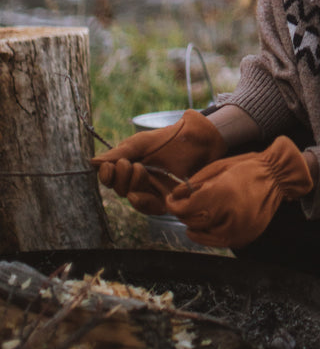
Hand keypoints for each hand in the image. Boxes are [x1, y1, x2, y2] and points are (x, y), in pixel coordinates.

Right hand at [91, 109, 225, 214]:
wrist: (197, 141)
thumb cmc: (169, 139)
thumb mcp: (142, 143)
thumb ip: (120, 153)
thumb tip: (93, 163)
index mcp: (129, 166)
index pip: (110, 178)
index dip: (106, 176)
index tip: (109, 167)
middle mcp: (138, 181)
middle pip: (120, 190)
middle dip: (122, 178)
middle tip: (132, 164)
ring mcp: (153, 191)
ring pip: (133, 200)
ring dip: (133, 187)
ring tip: (141, 170)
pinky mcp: (167, 200)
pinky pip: (151, 208)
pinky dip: (145, 203)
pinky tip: (143, 194)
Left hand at [165, 137, 315, 248]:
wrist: (277, 176)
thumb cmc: (249, 167)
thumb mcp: (219, 168)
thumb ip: (195, 184)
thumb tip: (176, 195)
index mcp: (223, 194)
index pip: (187, 209)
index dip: (174, 205)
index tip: (171, 200)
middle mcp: (231, 216)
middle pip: (193, 223)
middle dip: (185, 213)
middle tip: (184, 203)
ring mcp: (239, 230)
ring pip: (203, 235)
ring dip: (197, 224)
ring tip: (200, 210)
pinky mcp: (244, 237)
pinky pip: (218, 241)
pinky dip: (210, 232)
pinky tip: (211, 221)